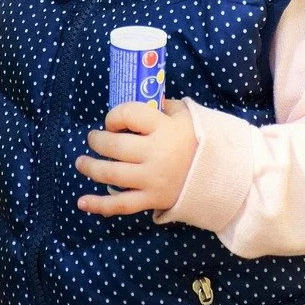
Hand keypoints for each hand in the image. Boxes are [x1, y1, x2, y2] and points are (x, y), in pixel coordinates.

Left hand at [73, 98, 197, 216]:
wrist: (223, 177)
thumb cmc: (200, 142)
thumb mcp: (187, 116)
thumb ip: (163, 106)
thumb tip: (143, 99)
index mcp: (164, 128)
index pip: (127, 114)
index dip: (114, 116)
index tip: (113, 122)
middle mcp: (156, 154)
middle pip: (115, 146)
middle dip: (97, 141)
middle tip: (93, 139)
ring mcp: (153, 179)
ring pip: (112, 174)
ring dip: (91, 168)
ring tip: (81, 163)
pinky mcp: (153, 200)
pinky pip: (121, 205)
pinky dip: (99, 205)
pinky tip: (82, 202)